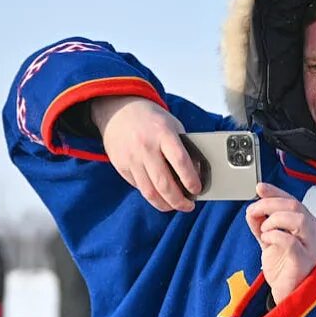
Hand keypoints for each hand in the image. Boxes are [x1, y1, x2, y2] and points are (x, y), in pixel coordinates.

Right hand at [91, 96, 201, 212]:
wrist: (118, 110)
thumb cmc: (151, 119)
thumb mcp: (172, 125)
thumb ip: (183, 148)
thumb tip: (195, 174)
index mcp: (163, 134)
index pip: (180, 163)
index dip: (191, 181)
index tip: (197, 190)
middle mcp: (146, 147)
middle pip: (164, 184)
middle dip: (179, 201)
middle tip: (188, 206)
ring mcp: (132, 158)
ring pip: (150, 192)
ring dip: (164, 204)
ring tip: (174, 206)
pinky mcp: (121, 166)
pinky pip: (138, 187)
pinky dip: (151, 194)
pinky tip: (158, 194)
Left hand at [245, 183, 315, 303]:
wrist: (290, 296)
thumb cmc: (285, 270)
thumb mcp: (271, 242)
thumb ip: (263, 224)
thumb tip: (253, 208)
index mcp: (309, 226)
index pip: (293, 201)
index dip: (275, 192)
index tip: (260, 188)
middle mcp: (314, 233)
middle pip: (294, 206)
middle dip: (269, 204)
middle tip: (253, 212)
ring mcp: (312, 247)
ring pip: (297, 219)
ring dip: (274, 220)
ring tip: (264, 232)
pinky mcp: (304, 261)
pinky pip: (290, 241)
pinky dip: (274, 236)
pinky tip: (267, 242)